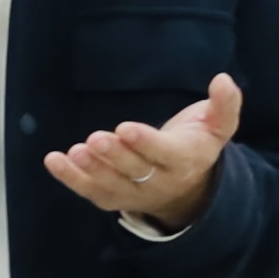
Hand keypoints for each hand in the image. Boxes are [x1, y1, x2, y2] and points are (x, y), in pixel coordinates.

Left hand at [47, 72, 239, 230]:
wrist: (188, 187)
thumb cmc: (196, 144)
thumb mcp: (219, 125)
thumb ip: (225, 104)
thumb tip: (223, 80)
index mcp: (185, 160)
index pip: (165, 154)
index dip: (146, 143)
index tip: (126, 128)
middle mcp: (160, 182)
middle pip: (135, 171)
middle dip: (114, 156)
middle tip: (96, 139)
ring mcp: (135, 194)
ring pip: (112, 185)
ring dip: (92, 169)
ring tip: (75, 151)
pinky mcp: (113, 197)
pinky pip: (91, 191)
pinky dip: (71, 178)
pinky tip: (54, 160)